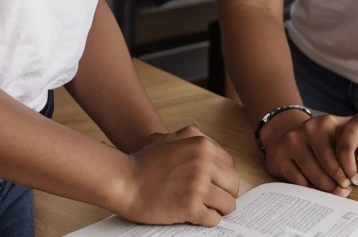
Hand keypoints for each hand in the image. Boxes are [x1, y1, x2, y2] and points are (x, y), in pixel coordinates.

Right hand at [113, 125, 239, 224]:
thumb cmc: (145, 162)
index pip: (231, 167)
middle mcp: (204, 164)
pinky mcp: (190, 207)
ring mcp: (198, 186)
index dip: (223, 179)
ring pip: (228, 205)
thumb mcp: (171, 138)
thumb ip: (194, 138)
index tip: (215, 185)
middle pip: (233, 186)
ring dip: (217, 209)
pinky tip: (195, 215)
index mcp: (203, 146)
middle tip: (211, 199)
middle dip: (224, 194)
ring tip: (204, 208)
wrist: (124, 181)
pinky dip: (207, 220)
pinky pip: (214, 219)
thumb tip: (214, 148)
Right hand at [261, 111, 357, 195]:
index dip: (352, 169)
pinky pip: (300, 182)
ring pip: (315, 176)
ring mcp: (293, 140)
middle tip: (343, 189)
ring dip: (325, 188)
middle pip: (331, 167)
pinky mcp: (279, 155)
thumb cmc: (322, 143)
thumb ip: (353, 153)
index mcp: (328, 122)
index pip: (346, 149)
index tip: (354, 180)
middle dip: (339, 182)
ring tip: (331, 189)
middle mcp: (309, 127)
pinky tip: (311, 183)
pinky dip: (308, 187)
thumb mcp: (339, 139)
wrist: (290, 136)